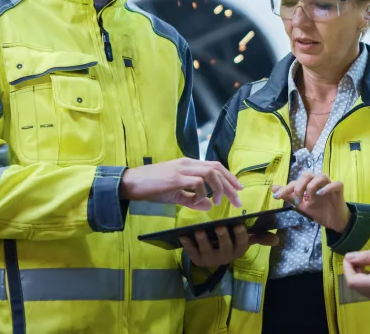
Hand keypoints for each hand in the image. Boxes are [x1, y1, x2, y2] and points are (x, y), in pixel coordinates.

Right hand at [121, 158, 242, 210]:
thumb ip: (193, 200)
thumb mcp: (176, 195)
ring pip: (210, 172)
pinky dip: (202, 193)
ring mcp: (182, 169)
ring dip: (218, 188)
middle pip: (217, 168)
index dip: (229, 177)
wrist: (131, 183)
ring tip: (219, 202)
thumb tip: (210, 206)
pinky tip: (199, 202)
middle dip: (230, 184)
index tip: (239, 189)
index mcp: (189, 164)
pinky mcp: (175, 177)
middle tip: (238, 199)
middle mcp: (188, 163)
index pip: (215, 166)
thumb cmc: (152, 188)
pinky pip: (197, 182)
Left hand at [179, 224, 279, 268]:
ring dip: (203, 241)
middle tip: (219, 226)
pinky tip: (182, 235)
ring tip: (199, 231)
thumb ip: (260, 238)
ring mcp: (211, 259)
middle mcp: (226, 257)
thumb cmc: (230, 243)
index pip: (242, 242)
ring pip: (207, 250)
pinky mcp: (198, 260)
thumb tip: (277, 239)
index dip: (240, 234)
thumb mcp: (244, 240)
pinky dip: (187, 244)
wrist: (213, 257)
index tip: (238, 224)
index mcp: (238, 250)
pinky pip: (192, 252)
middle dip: (222, 236)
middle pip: (225, 246)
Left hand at [271, 171, 349, 232]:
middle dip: (299, 186)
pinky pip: (336, 184)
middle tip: (297, 199)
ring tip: (309, 198)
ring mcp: (329, 185)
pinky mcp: (339, 190)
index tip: (277, 197)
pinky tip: (321, 194)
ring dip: (312, 186)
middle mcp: (318, 182)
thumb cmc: (318, 210)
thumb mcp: (301, 205)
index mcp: (309, 184)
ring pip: (321, 176)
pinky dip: (328, 187)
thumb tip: (273, 188)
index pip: (296, 181)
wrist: (333, 221)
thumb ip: (289, 196)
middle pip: (308, 175)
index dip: (286, 188)